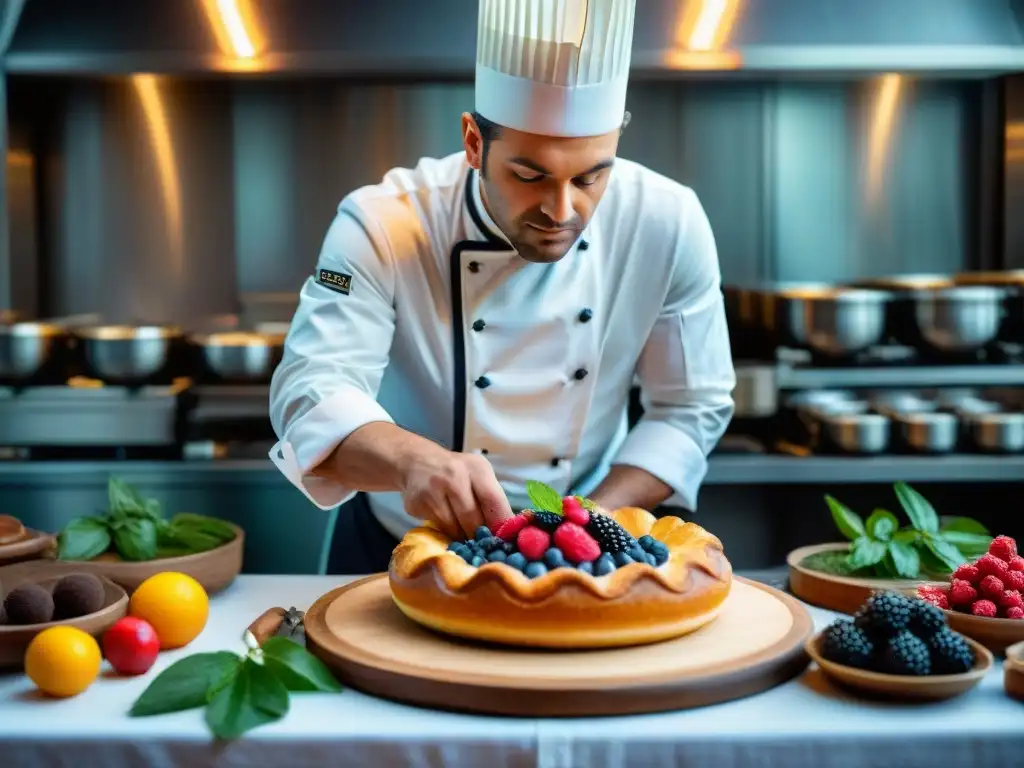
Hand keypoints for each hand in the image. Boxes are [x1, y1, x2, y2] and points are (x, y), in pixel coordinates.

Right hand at [398, 447, 513, 539]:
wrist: (416, 462)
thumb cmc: (456, 472)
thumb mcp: (477, 475)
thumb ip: (491, 498)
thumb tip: (507, 531)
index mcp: (476, 468)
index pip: (493, 500)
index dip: (501, 523)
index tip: (505, 540)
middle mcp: (454, 476)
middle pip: (473, 518)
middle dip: (480, 535)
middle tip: (485, 544)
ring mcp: (433, 490)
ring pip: (455, 527)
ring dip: (463, 536)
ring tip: (466, 535)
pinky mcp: (418, 503)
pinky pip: (439, 527)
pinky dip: (447, 532)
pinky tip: (448, 525)